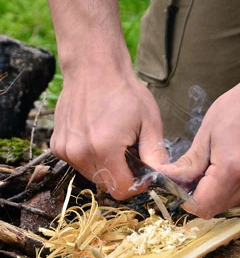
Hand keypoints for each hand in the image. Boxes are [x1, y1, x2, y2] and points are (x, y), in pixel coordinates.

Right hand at [50, 65, 167, 199]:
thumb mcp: (150, 122)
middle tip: (130, 152)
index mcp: (104, 149)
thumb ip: (156, 154)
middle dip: (122, 176)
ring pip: (92, 176)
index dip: (136, 186)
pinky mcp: (57, 146)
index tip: (143, 172)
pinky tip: (97, 137)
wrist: (93, 67)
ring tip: (114, 142)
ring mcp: (65, 150)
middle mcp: (79, 153)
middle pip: (106, 185)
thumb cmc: (125, 92)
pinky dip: (91, 158)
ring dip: (106, 167)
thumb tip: (163, 178)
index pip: (121, 190)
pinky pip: (79, 164)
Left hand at [159, 64, 239, 217]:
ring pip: (232, 202)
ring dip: (219, 192)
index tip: (183, 187)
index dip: (187, 201)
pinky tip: (236, 164)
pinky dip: (236, 186)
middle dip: (202, 196)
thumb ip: (189, 164)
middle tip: (198, 173)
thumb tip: (170, 180)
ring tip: (218, 165)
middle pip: (217, 208)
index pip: (202, 206)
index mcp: (231, 169)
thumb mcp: (207, 132)